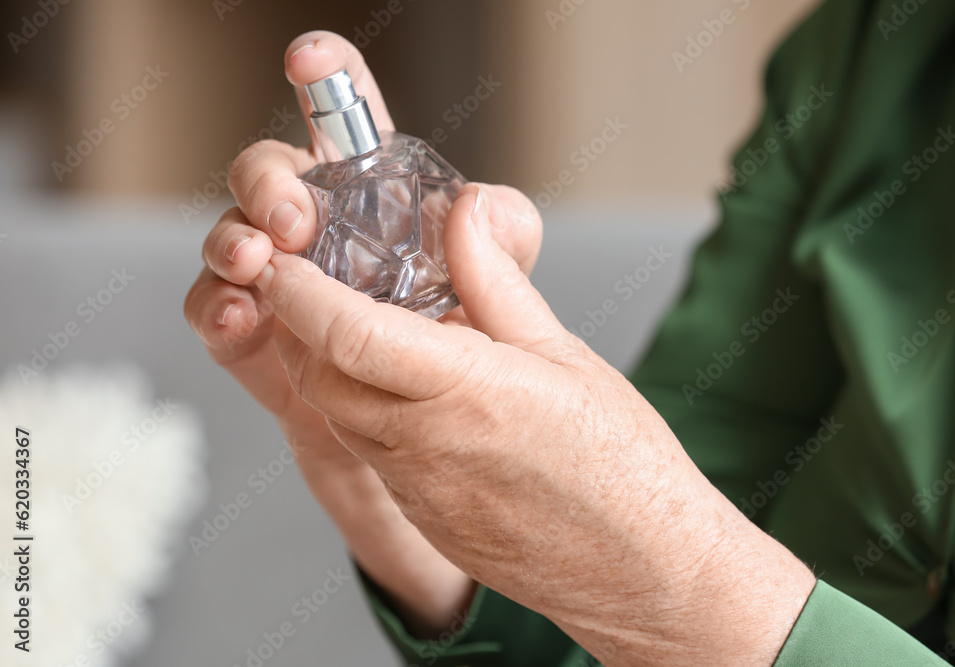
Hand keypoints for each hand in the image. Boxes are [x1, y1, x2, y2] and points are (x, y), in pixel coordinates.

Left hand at [255, 187, 816, 665]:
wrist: (641, 568)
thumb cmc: (620, 460)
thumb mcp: (564, 353)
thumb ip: (496, 284)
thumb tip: (465, 213)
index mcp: (467, 392)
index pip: (348, 334)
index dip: (300, 293)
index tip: (282, 260)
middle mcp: (426, 446)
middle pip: (321, 377)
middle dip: (297, 326)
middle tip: (310, 284)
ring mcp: (419, 490)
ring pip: (337, 417)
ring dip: (326, 368)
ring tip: (358, 328)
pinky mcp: (424, 515)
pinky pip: (367, 454)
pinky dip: (359, 409)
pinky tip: (401, 389)